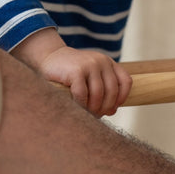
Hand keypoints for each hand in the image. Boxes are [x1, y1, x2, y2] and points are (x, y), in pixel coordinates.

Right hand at [13, 30, 131, 116]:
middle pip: (112, 91)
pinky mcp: (76, 70)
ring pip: (99, 94)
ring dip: (93, 108)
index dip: (121, 99)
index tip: (111, 109)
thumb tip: (112, 111)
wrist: (49, 58)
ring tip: (86, 114)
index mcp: (108, 63)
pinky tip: (75, 107)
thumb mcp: (91, 78)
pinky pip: (83, 94)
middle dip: (105, 108)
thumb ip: (103, 91)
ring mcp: (89, 64)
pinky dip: (80, 104)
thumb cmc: (71, 74)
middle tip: (96, 115)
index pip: (125, 82)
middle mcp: (102, 61)